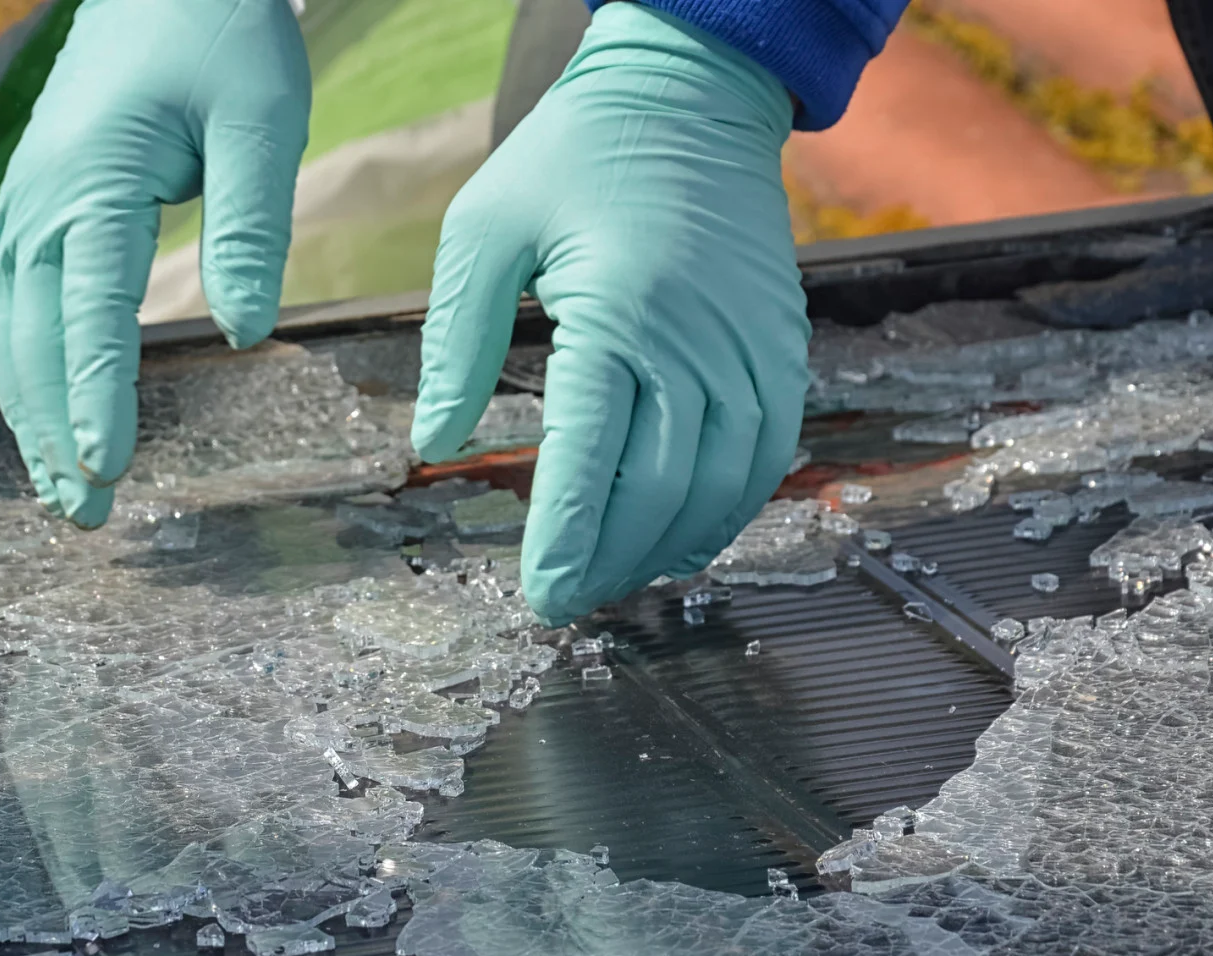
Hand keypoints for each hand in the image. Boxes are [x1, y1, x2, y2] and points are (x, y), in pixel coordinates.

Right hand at [0, 0, 309, 525]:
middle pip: (30, 339)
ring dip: (29, 418)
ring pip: (7, 333)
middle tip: (84, 514)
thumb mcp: (261, 117)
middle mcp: (38, 202)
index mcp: (93, 180)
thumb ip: (252, 225)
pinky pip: (11, 309)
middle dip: (53, 432)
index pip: (90, 308)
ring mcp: (23, 207)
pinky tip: (44, 420)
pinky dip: (23, 375)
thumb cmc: (218, 36)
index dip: (97, 394)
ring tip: (59, 492)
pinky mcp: (31, 211)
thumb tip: (246, 334)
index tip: (108, 465)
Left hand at [414, 3, 809, 622]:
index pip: (591, 455)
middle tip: (567, 603)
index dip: (566, 539)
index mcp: (617, 309)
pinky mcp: (781, 348)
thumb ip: (457, 342)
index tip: (540, 595)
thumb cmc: (574, 156)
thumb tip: (432, 447)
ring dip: (667, 547)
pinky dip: (726, 510)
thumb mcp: (484, 228)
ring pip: (721, 485)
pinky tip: (680, 536)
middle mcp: (696, 338)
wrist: (691, 94)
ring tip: (615, 580)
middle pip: (662, 489)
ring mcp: (751, 347)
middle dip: (611, 561)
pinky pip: (767, 454)